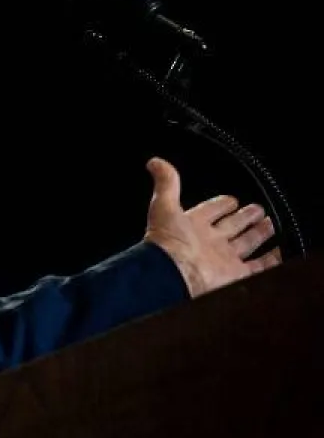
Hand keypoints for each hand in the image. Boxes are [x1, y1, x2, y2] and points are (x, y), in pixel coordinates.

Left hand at [142, 156, 281, 297]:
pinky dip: (271, 260)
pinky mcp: (236, 275)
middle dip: (244, 217)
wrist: (174, 274)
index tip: (232, 199)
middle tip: (259, 209)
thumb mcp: (164, 205)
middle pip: (232, 226)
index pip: (210, 210)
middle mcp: (209, 242)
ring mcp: (223, 259)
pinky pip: (258, 267)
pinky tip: (280, 252)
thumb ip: (166, 183)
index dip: (221, 204)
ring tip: (271, 224)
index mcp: (192, 225)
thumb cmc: (167, 241)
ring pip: (246, 243)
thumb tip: (156, 162)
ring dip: (259, 234)